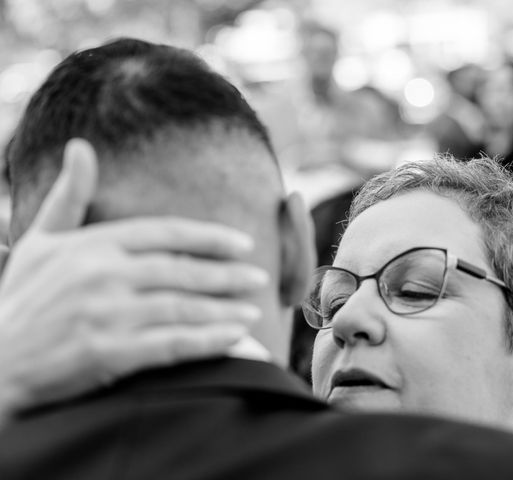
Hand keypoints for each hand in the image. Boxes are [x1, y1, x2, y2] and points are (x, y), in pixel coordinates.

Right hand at [0, 139, 266, 423]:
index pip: (166, 233)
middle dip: (227, 275)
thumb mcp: (40, 240)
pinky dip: (208, 341)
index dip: (209, 237)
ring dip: (224, 309)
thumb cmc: (22, 299)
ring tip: (254, 311)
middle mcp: (102, 274)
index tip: (242, 243)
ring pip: (182, 307)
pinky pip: (171, 344)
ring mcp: (106, 314)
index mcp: (93, 244)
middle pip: (182, 270)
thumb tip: (81, 146)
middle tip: (259, 278)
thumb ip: (69, 196)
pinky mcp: (107, 353)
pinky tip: (234, 338)